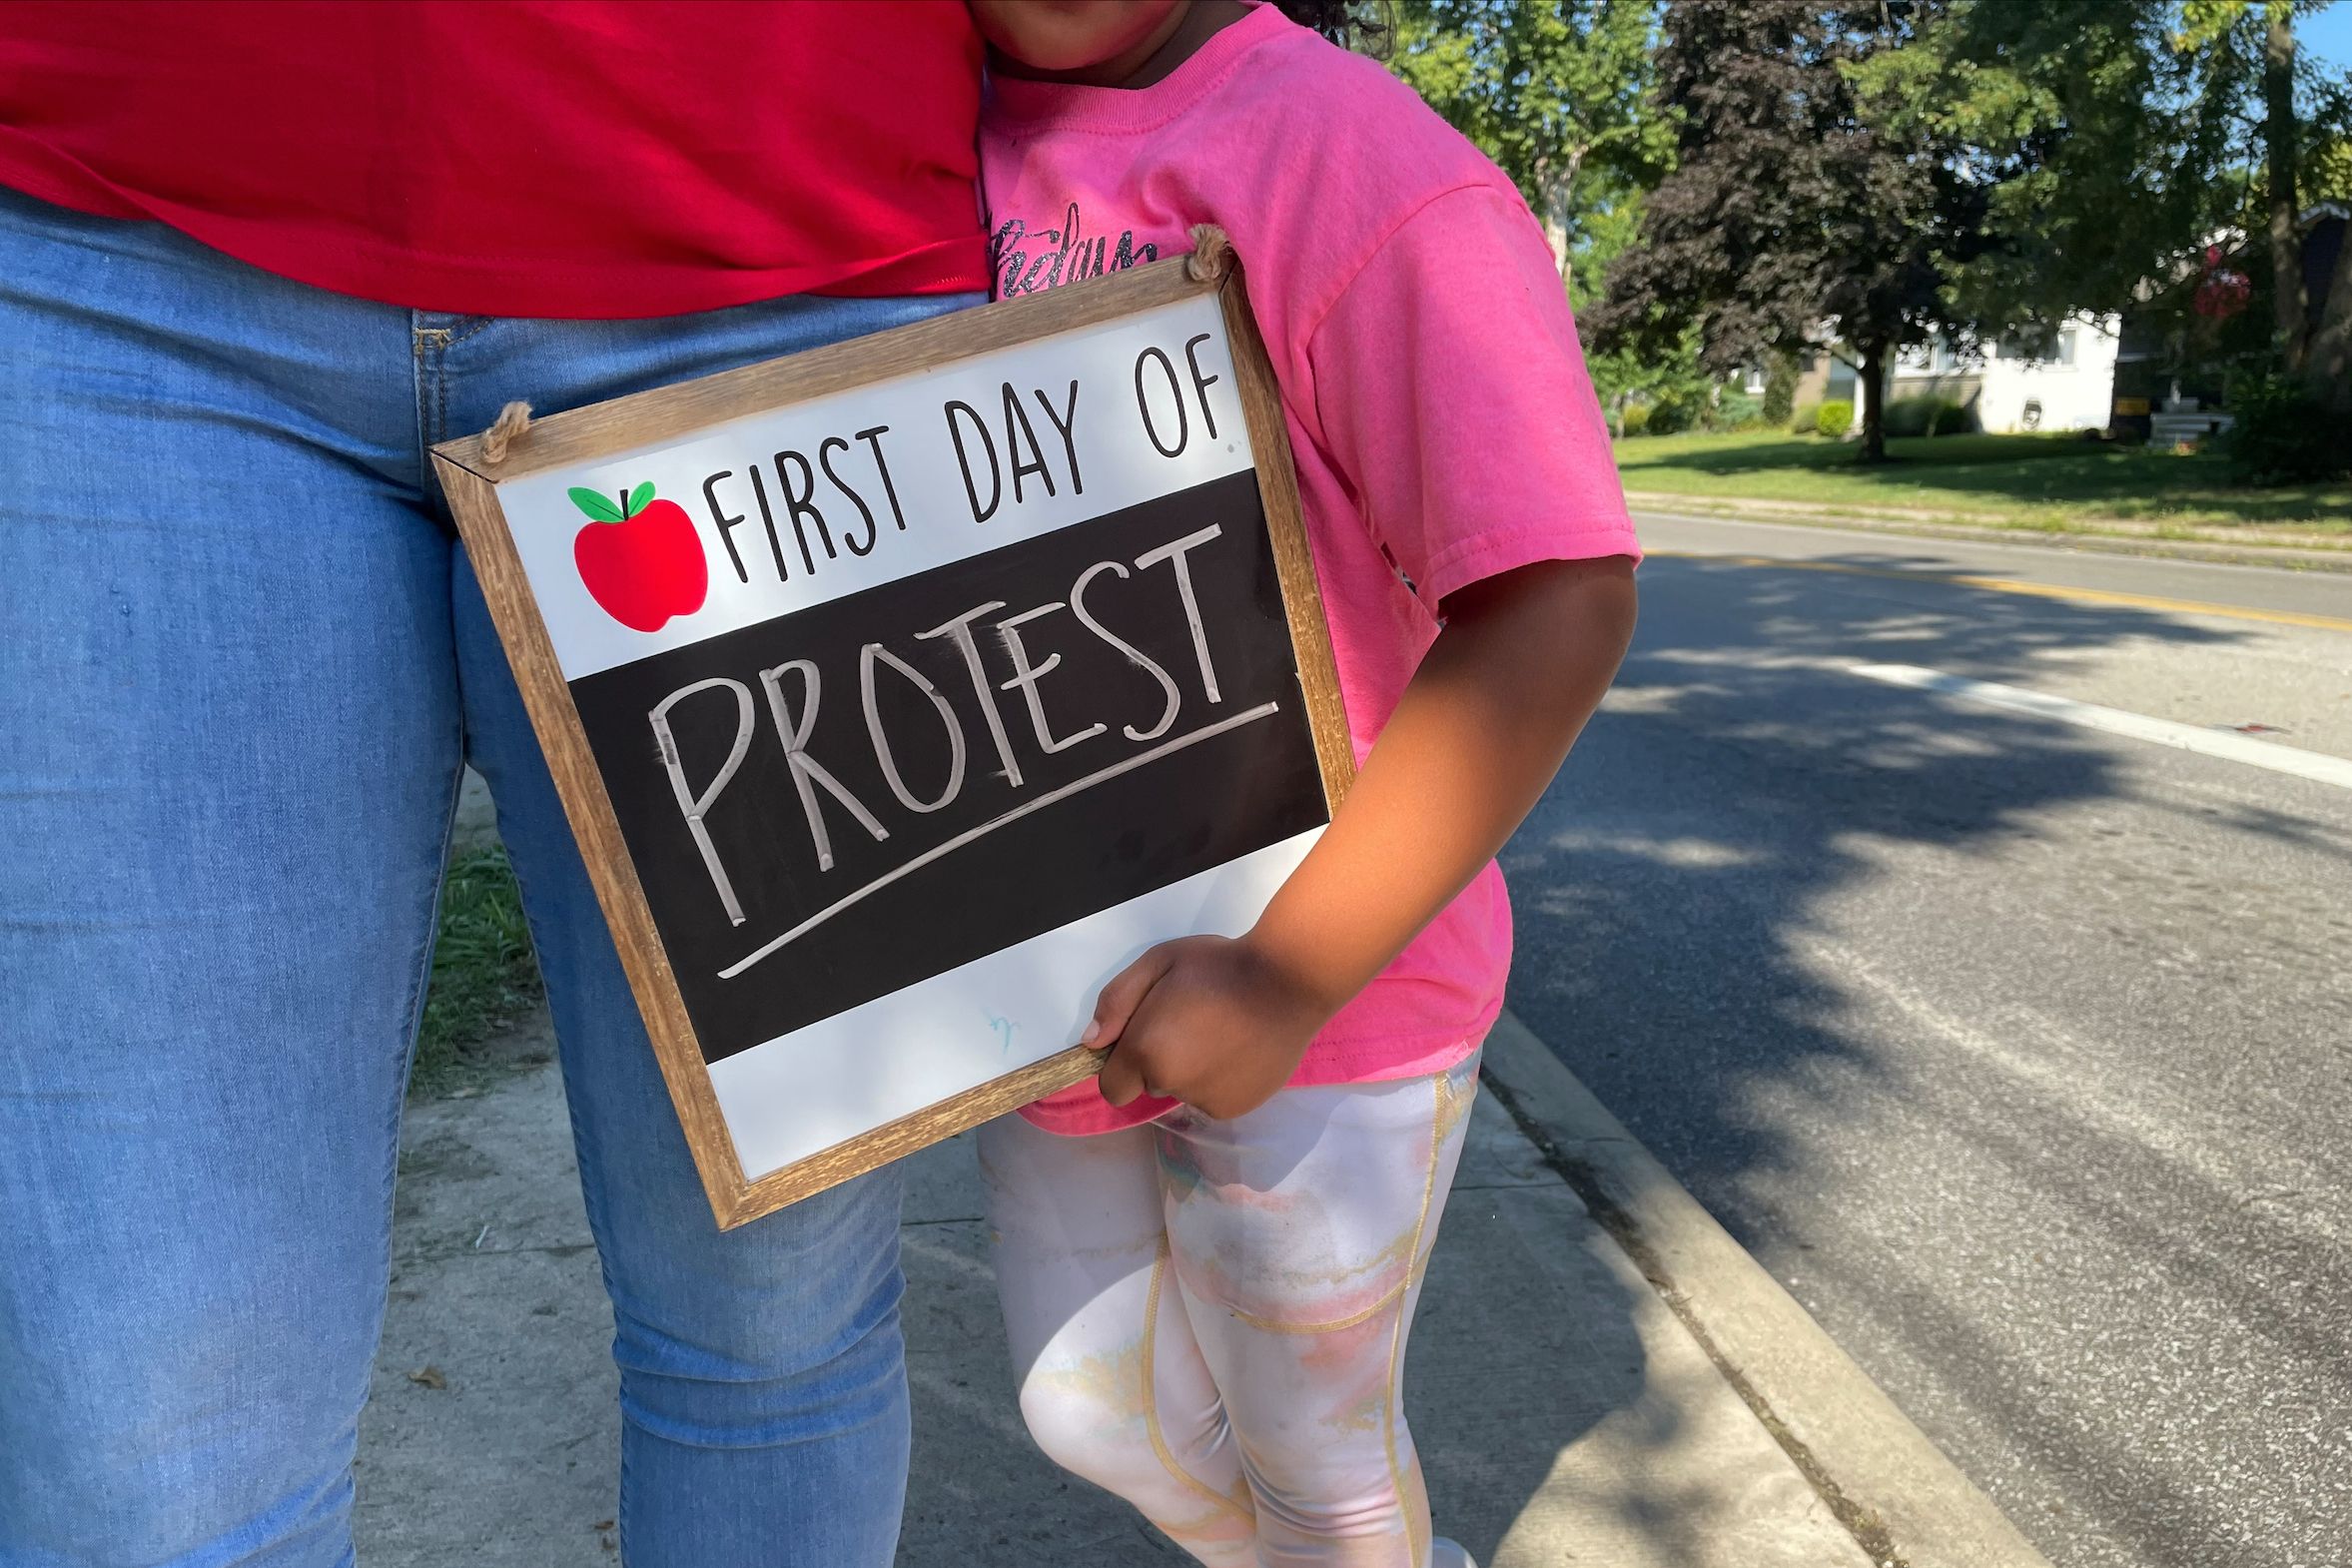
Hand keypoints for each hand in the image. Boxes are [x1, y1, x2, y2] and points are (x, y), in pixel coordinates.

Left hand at [1083, 933, 1334, 1119]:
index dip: (1124, 1065)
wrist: (1289, 981)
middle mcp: (1172, 1085)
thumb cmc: (1219, 965)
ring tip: (1221, 1034)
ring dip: (1192, 1071)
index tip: (1147, 1038)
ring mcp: (1207, 1101)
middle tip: (1191, 1023)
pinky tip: (1240, 1049)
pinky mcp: (1236, 1108)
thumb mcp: (1159, 961)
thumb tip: (1093, 1042)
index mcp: (1147, 1051)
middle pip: (1151, 1085)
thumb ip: (1118, 1001)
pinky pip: (1213, 1099)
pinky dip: (1220, 1080)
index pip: (1113, 1087)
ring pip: (1184, 1092)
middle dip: (1161, 1061)